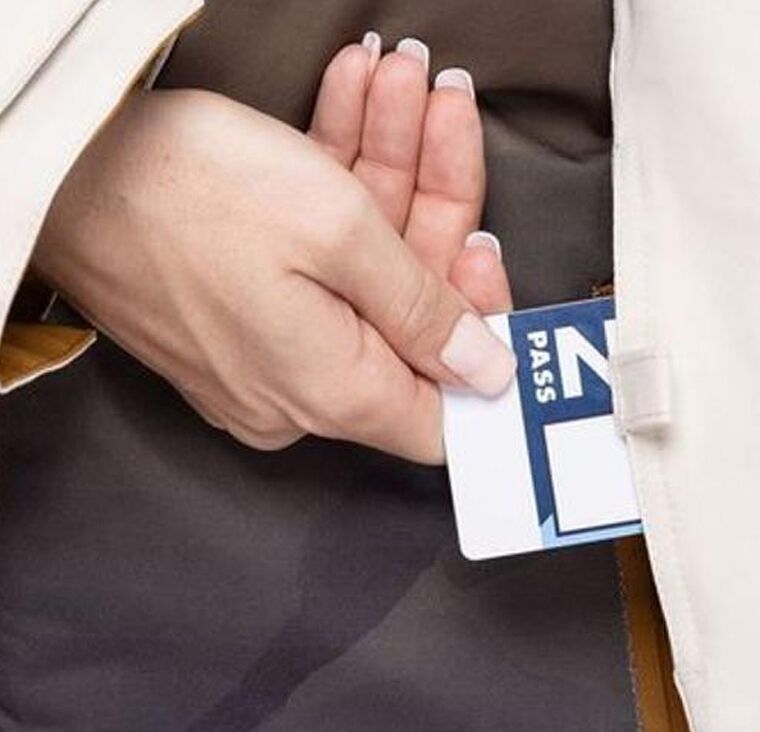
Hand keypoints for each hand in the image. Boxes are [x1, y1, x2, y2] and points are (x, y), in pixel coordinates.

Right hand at [31, 69, 513, 460]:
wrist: (56, 157)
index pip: (446, 411)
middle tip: (446, 110)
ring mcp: (268, 350)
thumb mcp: (337, 234)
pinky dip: (337, 183)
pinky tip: (353, 98)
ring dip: (389, 167)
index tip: (487, 257)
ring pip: (362, 266)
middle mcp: (303, 390)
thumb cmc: (185, 192)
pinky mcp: (239, 309)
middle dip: (435, 201)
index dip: (482, 340)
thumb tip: (487, 373)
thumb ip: (426, 309)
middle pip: (406, 312)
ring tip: (401, 77)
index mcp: (336, 394)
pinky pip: (312, 258)